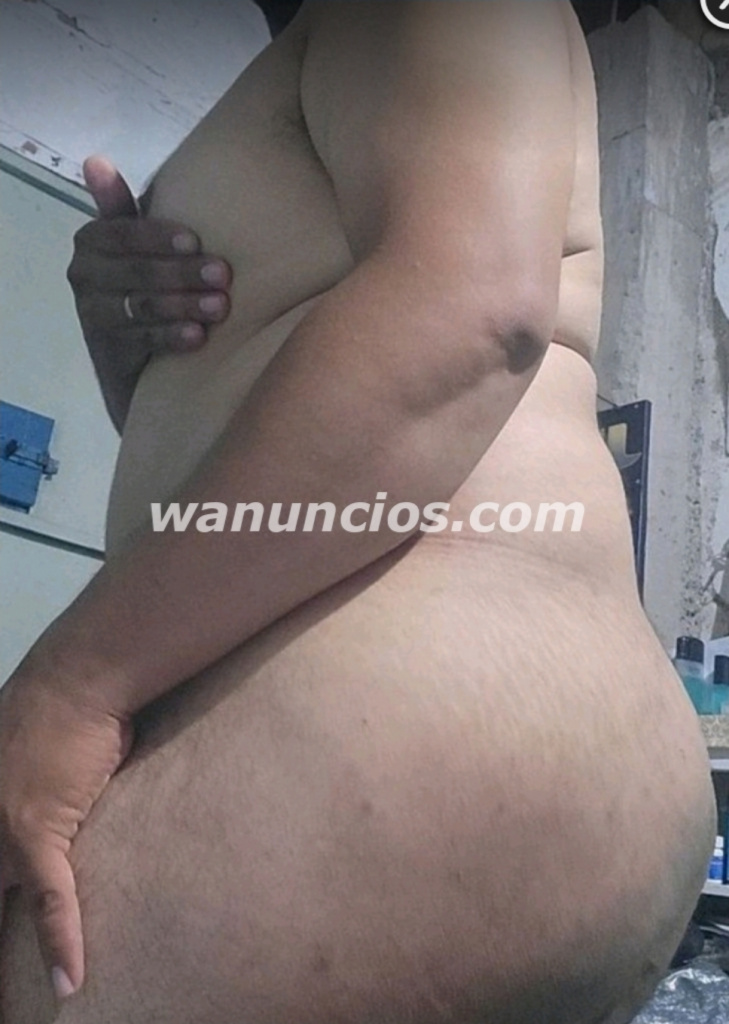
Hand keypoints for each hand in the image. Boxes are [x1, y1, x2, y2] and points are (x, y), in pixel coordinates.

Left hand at [0, 647, 133, 1000]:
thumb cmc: (62, 704)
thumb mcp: (24, 745)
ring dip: (9, 952)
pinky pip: (51, 901)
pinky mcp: (40, 835)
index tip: (0, 909)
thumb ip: (24, 780)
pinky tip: (70, 980)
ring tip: (15, 1006)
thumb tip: (51, 794)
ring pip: (0, 904)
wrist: (80, 680)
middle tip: (2, 993)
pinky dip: (63, 941)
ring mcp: (4, 830)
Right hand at [67, 154, 232, 384]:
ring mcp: (94, 316)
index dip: (158, 236)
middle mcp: (84, 276)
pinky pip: (143, 341)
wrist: (128, 351)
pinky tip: (198, 336)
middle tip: (223, 275)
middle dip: (181, 273)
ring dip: (183, 305)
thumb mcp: (134, 242)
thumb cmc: (139, 281)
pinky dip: (172, 337)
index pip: (122, 233)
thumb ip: (122, 206)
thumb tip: (95, 160)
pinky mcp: (109, 351)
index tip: (196, 240)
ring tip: (220, 307)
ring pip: (141, 307)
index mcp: (91, 241)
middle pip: (136, 271)